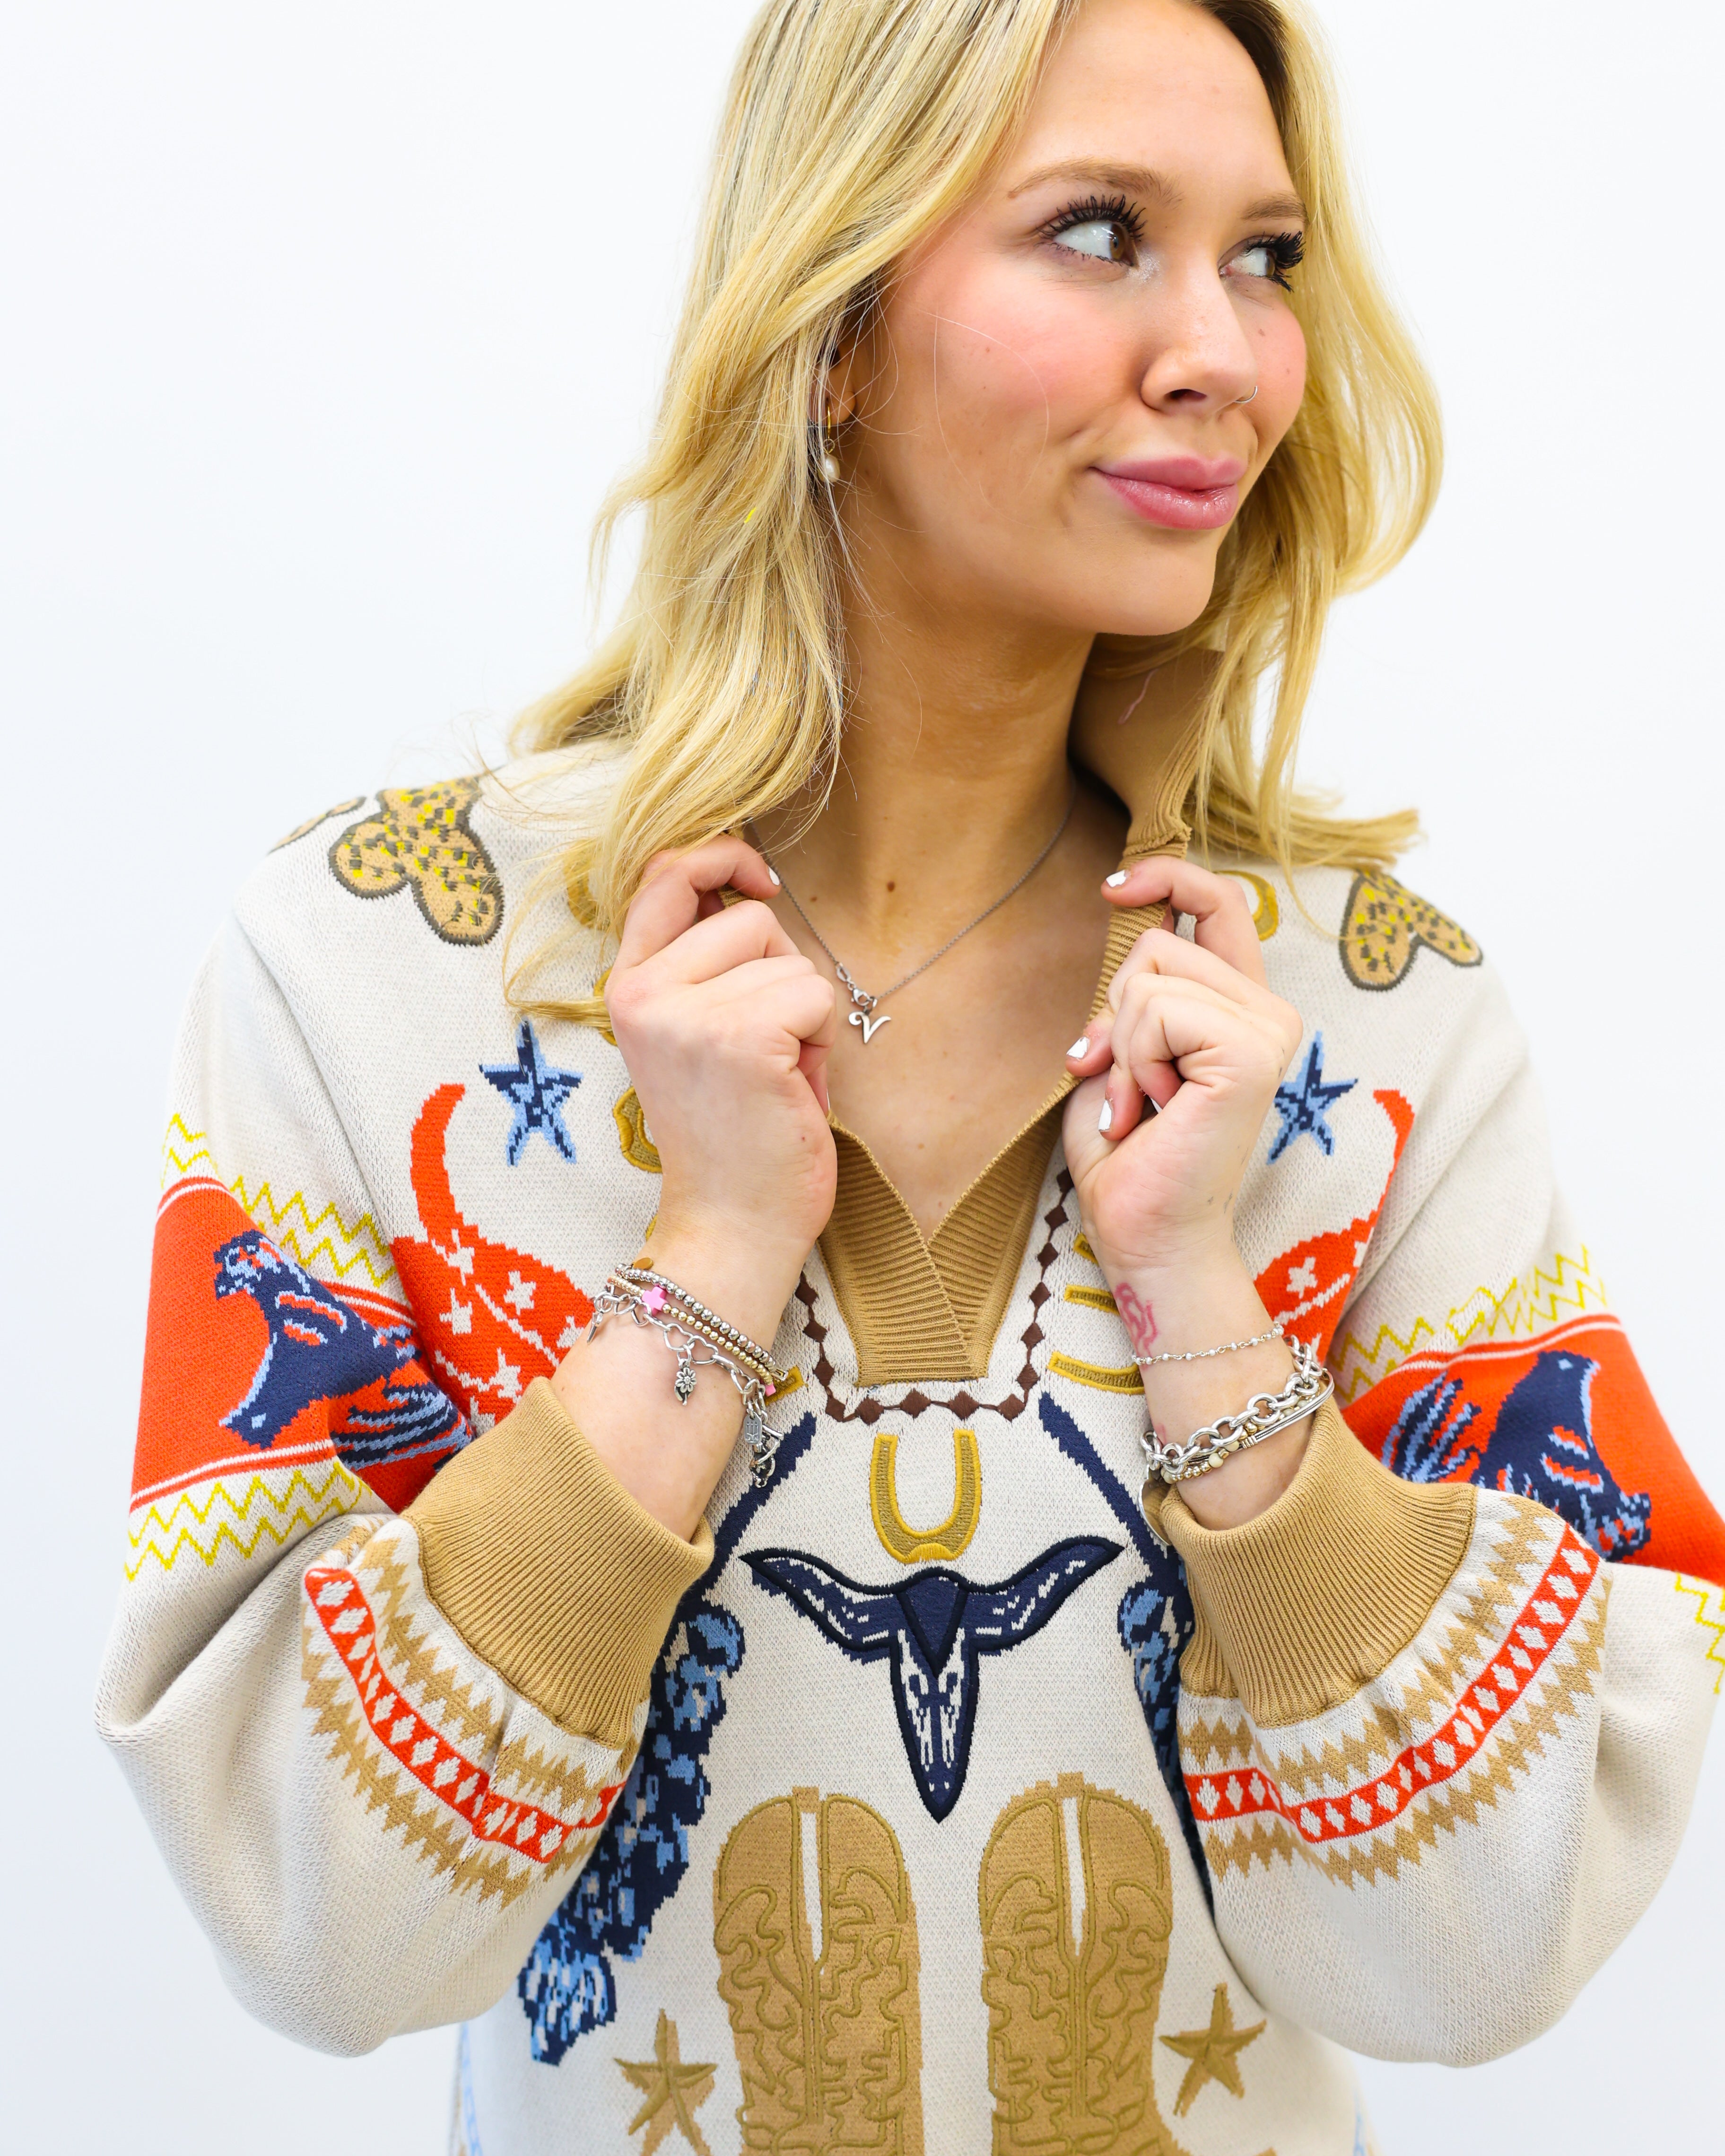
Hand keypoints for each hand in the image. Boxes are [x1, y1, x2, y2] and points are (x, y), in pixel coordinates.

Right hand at [603, 837, 838, 1338]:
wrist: (731, 1227)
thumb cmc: (732, 1135)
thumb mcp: (698, 1035)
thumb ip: (708, 968)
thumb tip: (751, 894)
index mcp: (627, 988)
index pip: (661, 876)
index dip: (718, 855)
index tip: (761, 878)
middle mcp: (643, 992)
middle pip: (744, 916)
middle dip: (777, 971)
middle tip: (767, 1047)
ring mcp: (687, 1013)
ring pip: (785, 955)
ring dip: (802, 1012)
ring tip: (777, 1074)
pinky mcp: (740, 1036)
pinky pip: (813, 995)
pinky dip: (820, 1040)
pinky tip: (793, 1087)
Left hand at [1061, 860, 1310, 1528]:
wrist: (1147, 1234)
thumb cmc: (1131, 1157)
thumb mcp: (1120, 1052)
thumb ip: (1134, 991)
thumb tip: (1132, 911)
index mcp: (1242, 1008)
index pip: (1221, 905)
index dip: (1169, 876)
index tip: (1113, 887)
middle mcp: (1269, 1012)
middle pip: (1161, 943)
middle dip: (1118, 1013)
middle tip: (1126, 1086)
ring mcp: (1269, 1030)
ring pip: (1150, 976)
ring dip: (1122, 1045)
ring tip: (1141, 1104)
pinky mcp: (1251, 1053)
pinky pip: (1157, 1009)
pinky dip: (1133, 1061)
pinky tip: (1152, 1109)